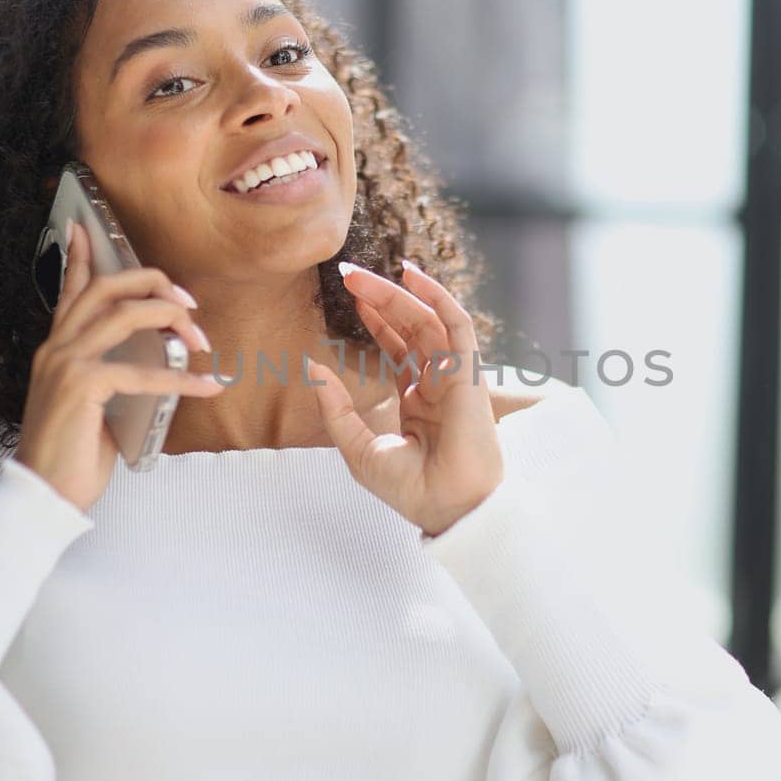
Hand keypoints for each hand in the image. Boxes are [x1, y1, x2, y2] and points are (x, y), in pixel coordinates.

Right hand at [13, 219, 224, 513]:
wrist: (44, 494)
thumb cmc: (73, 454)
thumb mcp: (94, 406)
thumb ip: (114, 376)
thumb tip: (155, 366)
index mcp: (56, 348)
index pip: (71, 290)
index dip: (82, 256)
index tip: (86, 225)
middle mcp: (56, 347)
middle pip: (107, 289)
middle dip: (153, 284)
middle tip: (189, 302)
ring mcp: (66, 364)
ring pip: (124, 315)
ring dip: (171, 321)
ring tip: (202, 341)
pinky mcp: (82, 386)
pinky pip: (142, 372)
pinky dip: (181, 380)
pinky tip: (209, 387)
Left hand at [306, 260, 503, 537]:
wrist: (446, 506)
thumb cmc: (409, 488)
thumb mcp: (358, 447)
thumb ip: (336, 409)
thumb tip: (312, 367)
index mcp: (419, 404)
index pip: (400, 350)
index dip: (377, 322)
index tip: (352, 297)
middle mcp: (438, 385)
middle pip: (410, 329)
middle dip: (380, 300)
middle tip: (347, 274)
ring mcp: (454, 376)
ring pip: (427, 321)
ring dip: (396, 294)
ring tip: (361, 275)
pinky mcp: (468, 371)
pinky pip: (455, 324)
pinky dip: (436, 297)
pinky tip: (410, 276)